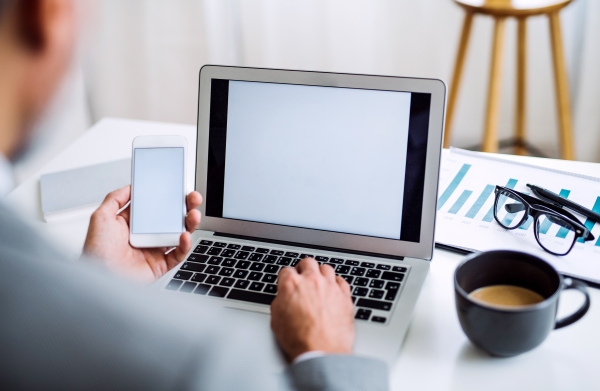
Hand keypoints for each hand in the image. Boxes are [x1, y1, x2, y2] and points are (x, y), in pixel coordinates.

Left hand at [83, 185, 201, 282]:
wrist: (99, 278)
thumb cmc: (97, 251)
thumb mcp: (101, 216)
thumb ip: (115, 198)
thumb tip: (130, 186)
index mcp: (134, 224)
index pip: (156, 206)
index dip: (168, 197)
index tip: (178, 188)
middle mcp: (146, 235)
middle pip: (172, 218)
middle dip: (185, 207)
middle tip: (192, 198)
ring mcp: (155, 250)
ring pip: (179, 234)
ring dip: (190, 223)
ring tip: (193, 215)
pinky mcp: (160, 264)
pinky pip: (178, 254)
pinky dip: (185, 245)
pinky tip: (184, 236)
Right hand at [270, 257, 354, 360]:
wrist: (321, 351)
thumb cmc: (299, 339)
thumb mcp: (276, 320)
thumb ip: (279, 302)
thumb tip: (283, 298)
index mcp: (291, 284)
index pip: (286, 270)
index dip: (286, 277)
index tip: (288, 281)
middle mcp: (311, 281)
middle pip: (308, 262)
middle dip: (304, 268)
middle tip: (303, 276)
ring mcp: (330, 286)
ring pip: (326, 268)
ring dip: (321, 273)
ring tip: (319, 281)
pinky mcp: (344, 295)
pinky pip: (342, 281)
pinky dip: (337, 283)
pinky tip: (334, 289)